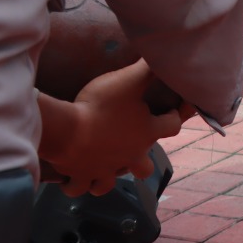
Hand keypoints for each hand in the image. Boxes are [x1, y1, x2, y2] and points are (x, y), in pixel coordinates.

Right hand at [41, 60, 184, 196]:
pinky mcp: (81, 175)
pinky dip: (76, 186)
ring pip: (109, 184)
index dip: (175, 116)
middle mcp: (129, 156)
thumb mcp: (128, 81)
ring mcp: (105, 170)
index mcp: (146, 133)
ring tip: (103, 169)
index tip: (172, 109)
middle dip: (143, 163)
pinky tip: (72, 180)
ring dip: (108, 178)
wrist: (67, 130)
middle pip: (145, 169)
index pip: (173, 126)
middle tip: (135, 151)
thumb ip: (147, 69)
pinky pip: (79, 188)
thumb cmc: (100, 105)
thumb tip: (164, 54)